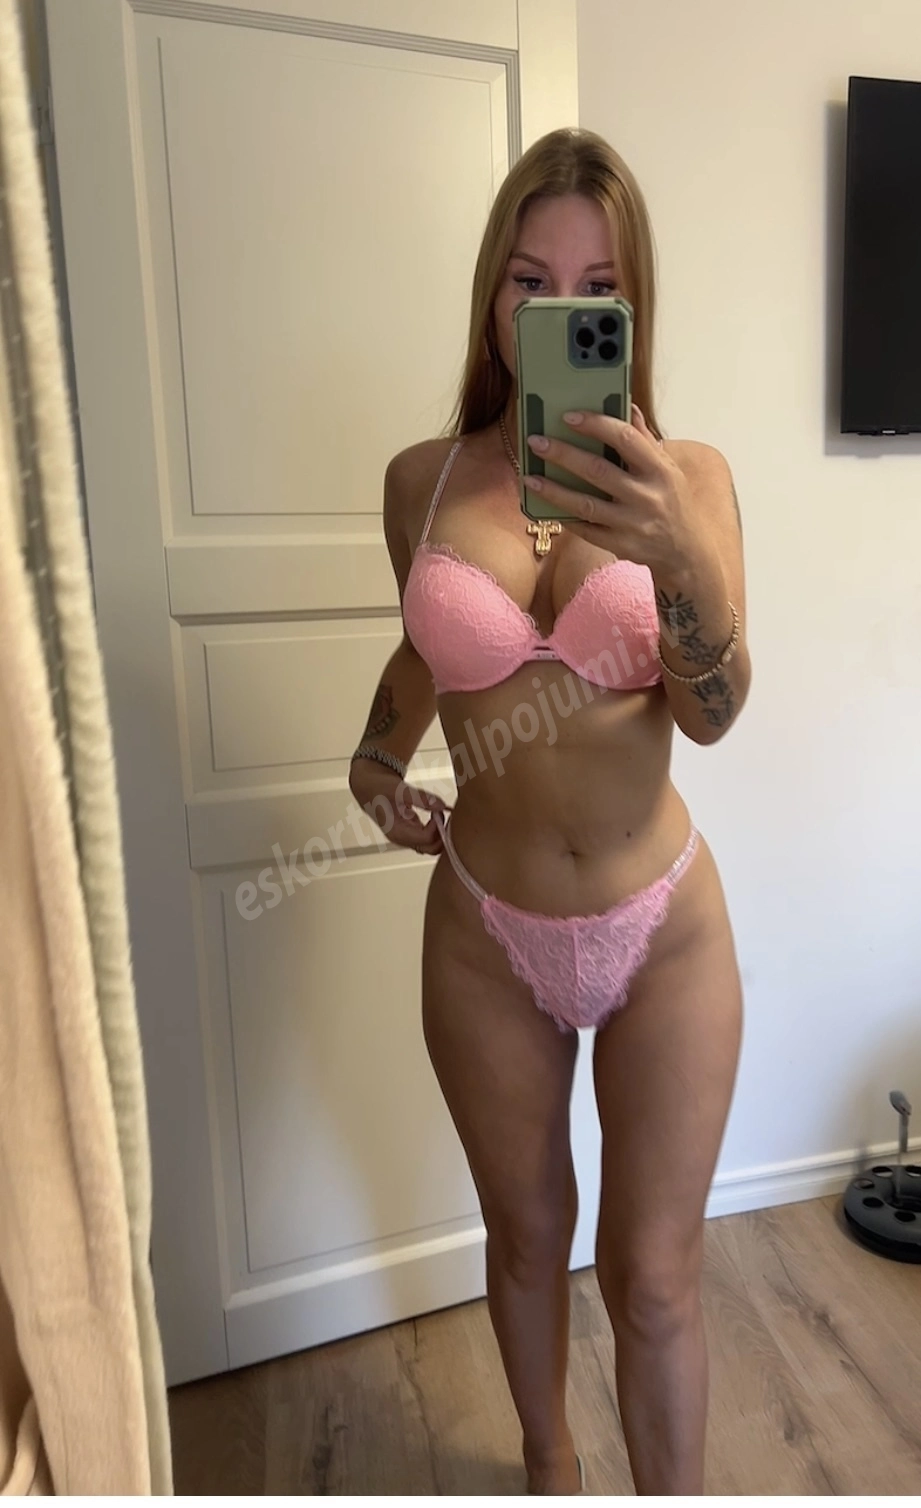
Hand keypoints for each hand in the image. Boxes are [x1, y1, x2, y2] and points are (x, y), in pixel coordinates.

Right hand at [349, 762, 450, 853]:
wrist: (368, 785)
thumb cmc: (378, 788)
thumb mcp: (398, 790)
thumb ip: (419, 798)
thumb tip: (440, 805)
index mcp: (397, 833)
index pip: (426, 839)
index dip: (437, 826)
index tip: (438, 810)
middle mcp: (403, 838)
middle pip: (431, 848)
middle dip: (443, 834)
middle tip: (444, 815)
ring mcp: (408, 835)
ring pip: (432, 845)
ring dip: (441, 833)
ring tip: (442, 813)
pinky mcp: (412, 830)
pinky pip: (430, 836)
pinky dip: (438, 828)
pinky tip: (439, 813)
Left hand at [523, 403, 696, 575]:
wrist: (686, 551)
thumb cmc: (673, 502)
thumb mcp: (668, 468)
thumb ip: (644, 439)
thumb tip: (628, 406)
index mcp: (659, 469)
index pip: (625, 438)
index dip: (595, 424)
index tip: (568, 416)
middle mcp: (646, 496)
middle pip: (597, 470)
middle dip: (563, 454)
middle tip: (536, 442)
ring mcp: (632, 524)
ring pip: (585, 504)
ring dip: (553, 490)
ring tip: (529, 477)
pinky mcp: (620, 545)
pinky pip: (585, 530)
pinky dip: (564, 517)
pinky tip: (545, 505)